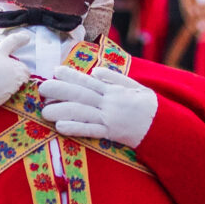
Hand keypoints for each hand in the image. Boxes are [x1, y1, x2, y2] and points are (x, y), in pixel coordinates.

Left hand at [38, 66, 157, 147]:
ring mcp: (109, 118)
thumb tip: (95, 72)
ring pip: (81, 112)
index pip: (88, 80)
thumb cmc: (147, 105)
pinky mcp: (110, 133)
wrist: (162, 125)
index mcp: (113, 90)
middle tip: (42, 88)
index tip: (55, 70)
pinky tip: (61, 126)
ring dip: (61, 111)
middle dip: (59, 91)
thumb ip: (114, 78)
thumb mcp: (134, 86)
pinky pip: (90, 131)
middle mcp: (109, 102)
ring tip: (44, 112)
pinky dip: (75, 128)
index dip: (71, 75)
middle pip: (80, 94)